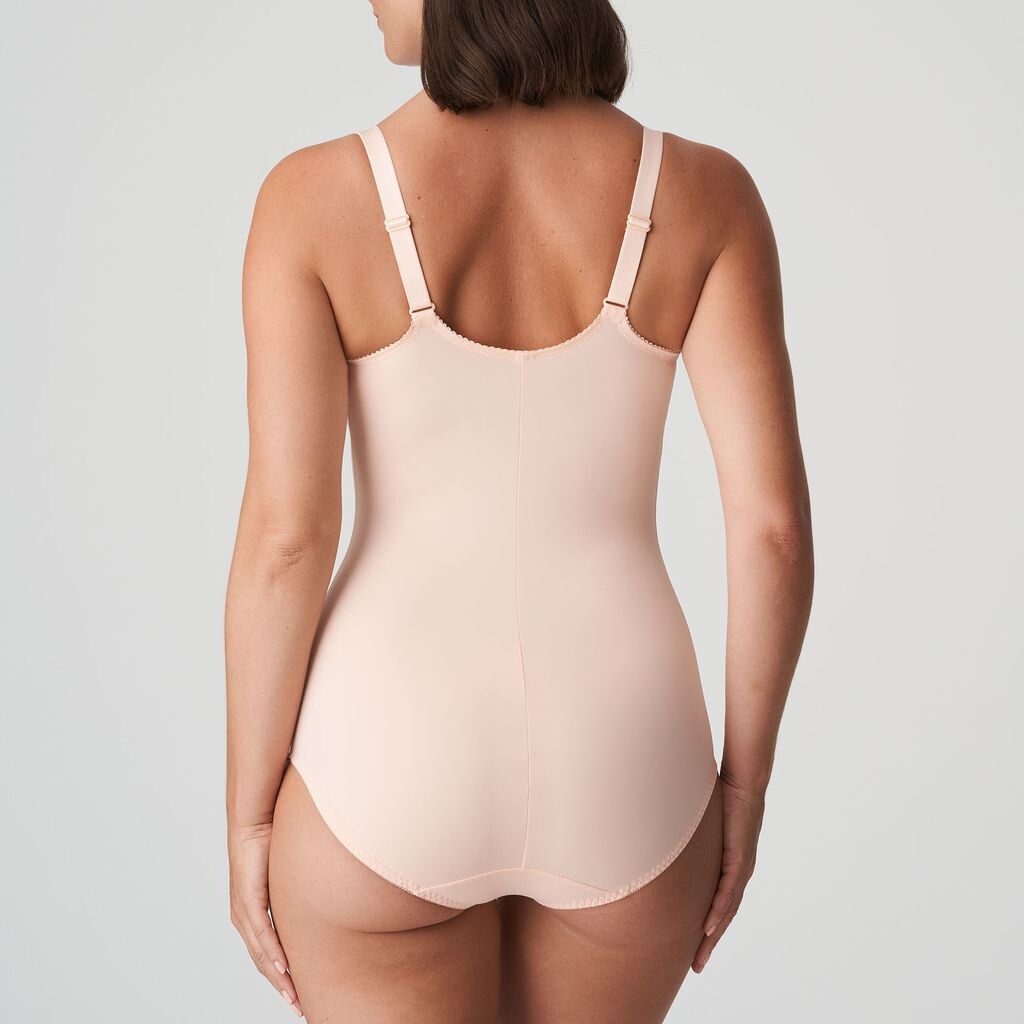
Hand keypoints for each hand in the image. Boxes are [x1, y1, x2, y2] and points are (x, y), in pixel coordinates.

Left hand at [229, 821, 302, 1016]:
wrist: (254, 820)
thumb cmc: (272, 842)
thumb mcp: (289, 875)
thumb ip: (301, 891)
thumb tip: (323, 894)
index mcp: (252, 915)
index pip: (267, 955)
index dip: (282, 977)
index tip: (298, 995)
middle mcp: (244, 919)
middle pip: (264, 963)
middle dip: (283, 987)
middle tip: (300, 1007)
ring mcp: (244, 912)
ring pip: (262, 954)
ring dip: (279, 978)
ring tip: (294, 997)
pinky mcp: (247, 900)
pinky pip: (261, 933)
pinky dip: (272, 953)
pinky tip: (284, 967)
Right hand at [691, 777, 764, 973]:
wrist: (744, 783)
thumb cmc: (722, 798)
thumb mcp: (700, 825)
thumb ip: (686, 835)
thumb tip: (663, 835)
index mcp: (731, 867)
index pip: (720, 905)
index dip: (708, 928)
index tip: (695, 947)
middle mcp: (739, 873)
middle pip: (724, 917)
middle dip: (709, 943)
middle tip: (696, 966)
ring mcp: (741, 868)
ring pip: (726, 911)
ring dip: (713, 936)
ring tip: (700, 957)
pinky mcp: (739, 859)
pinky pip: (728, 891)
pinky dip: (719, 911)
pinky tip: (709, 927)